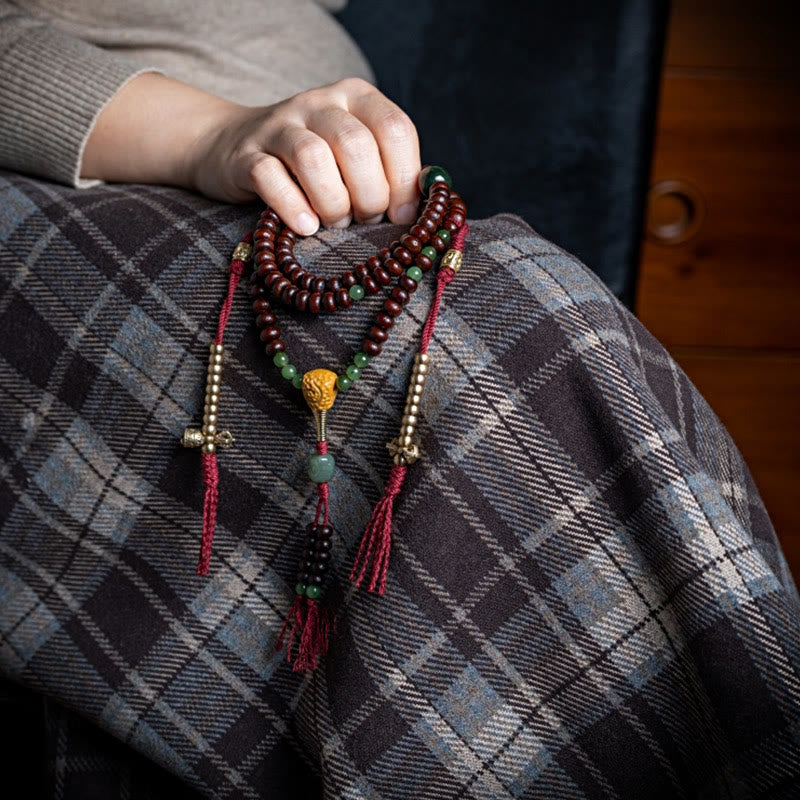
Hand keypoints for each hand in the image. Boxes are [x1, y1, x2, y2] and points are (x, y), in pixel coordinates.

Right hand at [191, 78, 421, 234]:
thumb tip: (422, 206)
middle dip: (369, 196)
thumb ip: (389, 170)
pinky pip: (270, 178)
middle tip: (364, 218)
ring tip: (335, 222)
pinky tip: (306, 226)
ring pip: (313, 158)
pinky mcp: (245, 154)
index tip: (402, 215)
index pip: (394, 128)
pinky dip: (293, 208)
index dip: (404, 178)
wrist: (233, 146)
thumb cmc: (314, 165)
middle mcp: (319, 103)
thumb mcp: (355, 155)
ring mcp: (279, 125)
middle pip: (356, 145)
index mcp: (356, 97)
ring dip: (333, 204)